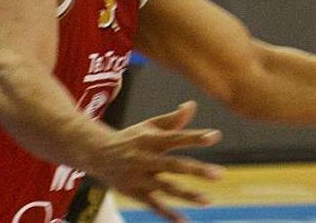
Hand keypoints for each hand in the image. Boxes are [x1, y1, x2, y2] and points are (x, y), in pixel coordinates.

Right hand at [85, 101, 224, 221]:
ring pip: (165, 187)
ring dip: (186, 195)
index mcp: (151, 139)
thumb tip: (192, 105)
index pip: (176, 137)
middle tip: (219, 174)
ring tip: (207, 201)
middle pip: (173, 165)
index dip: (195, 137)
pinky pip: (153, 205)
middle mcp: (145, 158)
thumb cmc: (131, 138)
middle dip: (196, 170)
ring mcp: (139, 177)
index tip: (215, 136)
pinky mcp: (134, 192)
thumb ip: (172, 120)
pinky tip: (183, 221)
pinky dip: (167, 214)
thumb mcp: (149, 126)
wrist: (96, 154)